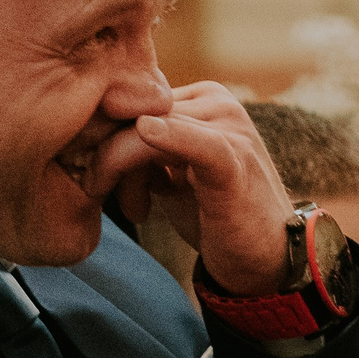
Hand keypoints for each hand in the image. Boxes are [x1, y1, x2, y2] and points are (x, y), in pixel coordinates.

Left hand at [92, 82, 293, 294]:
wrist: (266, 258)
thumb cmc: (215, 215)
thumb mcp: (171, 175)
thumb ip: (141, 150)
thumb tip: (91, 138)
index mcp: (202, 99)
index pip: (134, 100)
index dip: (107, 137)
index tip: (99, 178)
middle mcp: (217, 102)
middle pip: (135, 113)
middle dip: (110, 157)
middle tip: (114, 199)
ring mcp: (230, 127)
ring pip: (147, 130)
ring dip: (123, 171)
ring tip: (136, 209)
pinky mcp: (234, 158)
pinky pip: (194, 141)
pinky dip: (168, 137)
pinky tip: (147, 133)